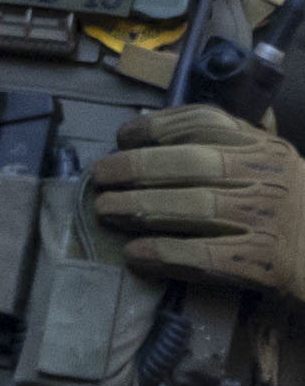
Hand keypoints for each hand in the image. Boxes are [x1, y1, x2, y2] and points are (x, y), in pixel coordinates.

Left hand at [89, 102, 304, 303]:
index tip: (123, 136)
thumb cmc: (291, 205)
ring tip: (104, 210)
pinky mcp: (261, 262)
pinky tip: (134, 253)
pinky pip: (204, 256)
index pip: (208, 123)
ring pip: (194, 207)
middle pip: (193, 164)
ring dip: (140, 208)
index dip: (159, 126)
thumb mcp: (271, 162)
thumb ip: (230, 141)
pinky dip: (164, 253)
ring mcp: (264, 219)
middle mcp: (266, 178)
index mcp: (264, 148)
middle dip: (137, 168)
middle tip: (100, 177)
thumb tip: (152, 125)